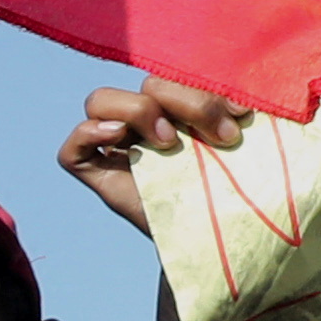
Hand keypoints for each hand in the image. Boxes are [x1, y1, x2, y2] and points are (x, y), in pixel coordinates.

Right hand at [55, 77, 250, 232]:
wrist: (225, 244)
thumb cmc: (241, 195)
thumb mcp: (249, 148)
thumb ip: (242, 115)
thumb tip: (245, 96)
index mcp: (180, 110)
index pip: (177, 75)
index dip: (206, 88)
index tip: (242, 114)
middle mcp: (146, 124)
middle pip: (146, 85)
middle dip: (188, 103)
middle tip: (221, 138)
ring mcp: (117, 149)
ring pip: (100, 101)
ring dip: (138, 111)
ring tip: (169, 143)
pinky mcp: (97, 177)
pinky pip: (71, 149)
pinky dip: (88, 134)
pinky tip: (122, 140)